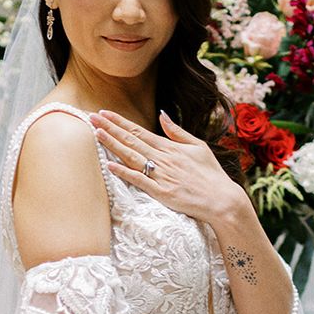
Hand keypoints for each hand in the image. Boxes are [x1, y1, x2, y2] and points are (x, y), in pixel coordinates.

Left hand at [89, 109, 243, 223]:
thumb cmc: (211, 174)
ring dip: (113, 145)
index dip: (120, 122)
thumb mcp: (198, 146)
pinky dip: (124, 173)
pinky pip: (139, 181)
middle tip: (91, 117)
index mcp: (170, 147)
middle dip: (110, 128)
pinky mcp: (162, 193)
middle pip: (131, 141)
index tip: (104, 113)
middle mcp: (164, 159)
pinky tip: (110, 165)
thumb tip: (162, 115)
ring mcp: (162, 175)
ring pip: (132, 157)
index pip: (139, 131)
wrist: (222, 200)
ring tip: (96, 134)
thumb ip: (177, 132)